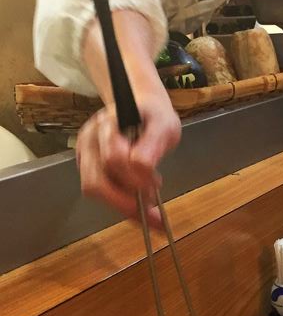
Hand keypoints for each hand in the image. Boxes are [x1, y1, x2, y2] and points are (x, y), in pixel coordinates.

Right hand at [76, 92, 180, 228]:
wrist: (143, 109)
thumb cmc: (153, 116)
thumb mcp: (164, 124)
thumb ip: (154, 143)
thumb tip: (142, 167)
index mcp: (109, 122)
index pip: (114, 157)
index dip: (135, 177)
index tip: (156, 184)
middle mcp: (91, 138)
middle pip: (95, 179)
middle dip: (124, 198)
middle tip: (150, 205)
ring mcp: (86, 153)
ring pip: (93, 189)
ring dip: (121, 203)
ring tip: (147, 205)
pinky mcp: (87, 167)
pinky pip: (98, 191)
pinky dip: (118, 203)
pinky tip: (138, 205)